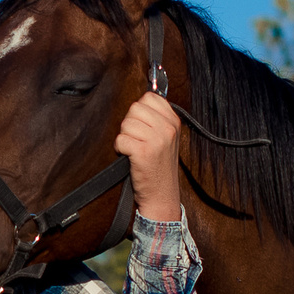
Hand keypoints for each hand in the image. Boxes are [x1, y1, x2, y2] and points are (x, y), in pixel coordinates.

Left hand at [115, 89, 183, 222]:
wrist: (162, 195)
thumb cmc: (159, 167)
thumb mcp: (166, 138)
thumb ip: (156, 118)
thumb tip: (142, 97)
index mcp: (174, 122)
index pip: (149, 98)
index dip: (139, 112)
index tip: (143, 128)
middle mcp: (168, 129)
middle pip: (135, 108)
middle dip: (130, 124)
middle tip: (138, 141)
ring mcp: (157, 140)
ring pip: (126, 123)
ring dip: (125, 137)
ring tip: (135, 150)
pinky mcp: (144, 152)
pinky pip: (121, 139)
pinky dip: (120, 149)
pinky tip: (130, 158)